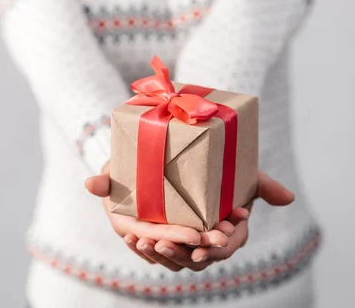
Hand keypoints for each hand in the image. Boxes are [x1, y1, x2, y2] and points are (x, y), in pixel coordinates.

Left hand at [90, 171, 294, 270]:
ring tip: (147, 243)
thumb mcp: (242, 174)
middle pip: (197, 257)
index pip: (226, 245)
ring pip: (174, 259)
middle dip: (182, 253)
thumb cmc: (222, 172)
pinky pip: (154, 251)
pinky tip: (132, 239)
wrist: (190, 162)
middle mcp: (206, 241)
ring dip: (161, 254)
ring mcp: (184, 243)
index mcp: (228, 230)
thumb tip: (289, 198)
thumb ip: (263, 186)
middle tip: (166, 244)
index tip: (208, 243)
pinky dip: (143, 248)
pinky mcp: (164, 238)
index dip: (218, 246)